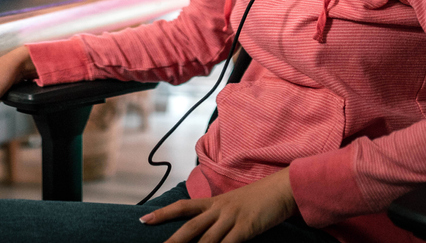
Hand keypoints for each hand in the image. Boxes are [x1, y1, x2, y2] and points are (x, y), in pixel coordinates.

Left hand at [140, 167, 297, 242]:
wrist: (281, 188)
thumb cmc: (259, 199)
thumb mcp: (234, 205)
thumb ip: (219, 216)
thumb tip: (205, 230)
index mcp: (214, 202)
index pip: (183, 207)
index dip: (163, 213)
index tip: (144, 219)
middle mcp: (219, 210)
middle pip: (190, 227)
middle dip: (172, 241)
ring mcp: (232, 219)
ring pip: (206, 240)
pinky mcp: (245, 228)